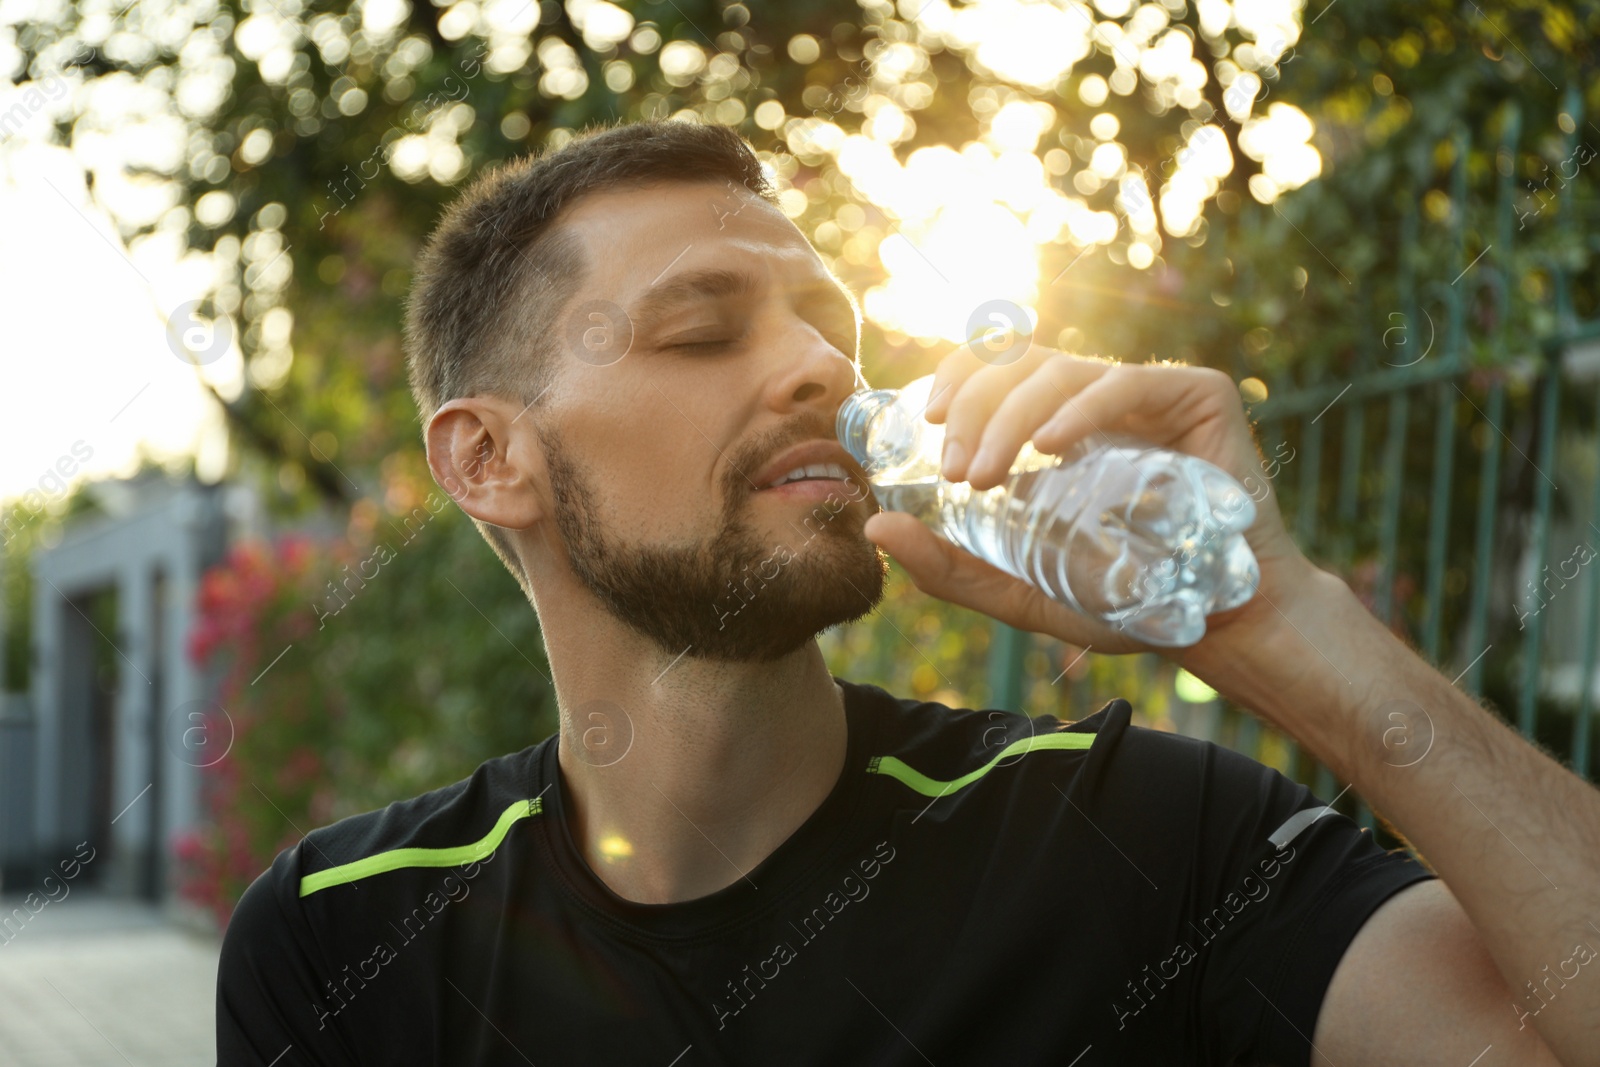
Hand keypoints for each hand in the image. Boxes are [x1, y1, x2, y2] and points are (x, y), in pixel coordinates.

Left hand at [861, 345, 1322, 668]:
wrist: (1225, 625)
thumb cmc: (1129, 603)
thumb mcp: (1021, 591)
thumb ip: (951, 567)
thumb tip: (874, 529)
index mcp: (1060, 425)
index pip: (998, 368)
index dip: (957, 376)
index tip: (927, 423)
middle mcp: (1099, 401)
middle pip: (1020, 364)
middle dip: (976, 408)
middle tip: (957, 471)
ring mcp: (1149, 394)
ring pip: (1061, 370)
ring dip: (1011, 414)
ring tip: (987, 475)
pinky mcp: (1197, 395)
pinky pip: (1126, 383)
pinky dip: (1080, 408)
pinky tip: (1052, 446)